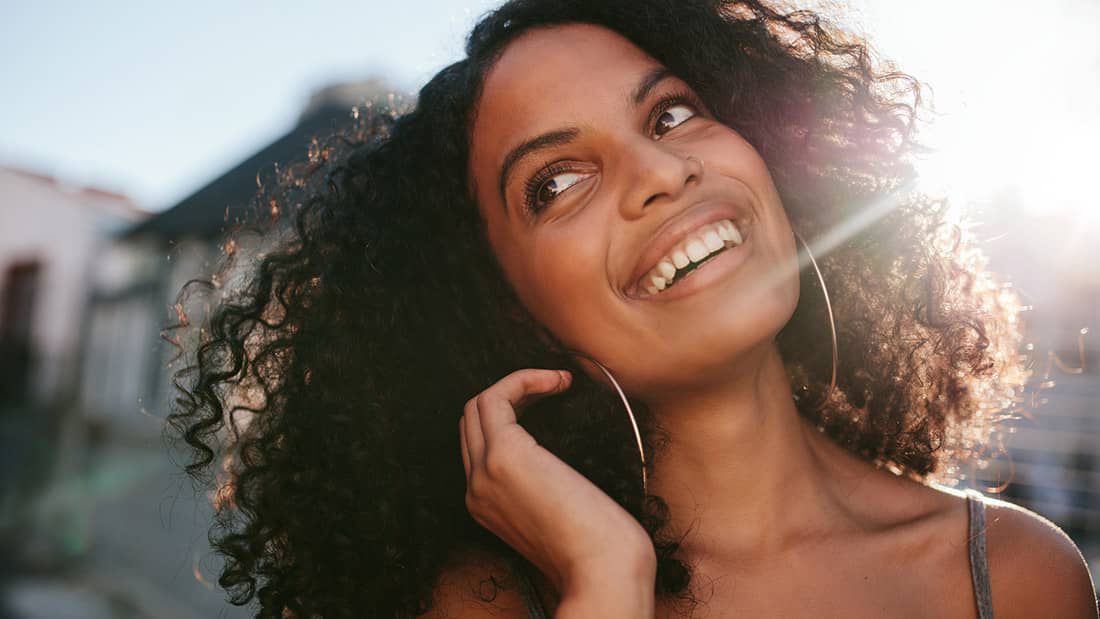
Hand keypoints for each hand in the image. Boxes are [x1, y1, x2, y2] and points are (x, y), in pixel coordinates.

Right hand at [459, 368, 655, 596]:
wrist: (602, 570)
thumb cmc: (597, 545)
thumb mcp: (559, 512)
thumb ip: (543, 485)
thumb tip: (557, 456)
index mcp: (485, 504)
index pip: (479, 443)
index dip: (512, 414)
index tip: (552, 403)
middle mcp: (474, 489)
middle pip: (472, 420)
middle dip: (512, 394)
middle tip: (556, 387)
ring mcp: (484, 472)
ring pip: (479, 404)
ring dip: (519, 382)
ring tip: (559, 382)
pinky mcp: (504, 455)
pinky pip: (497, 396)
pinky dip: (524, 379)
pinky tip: (558, 382)